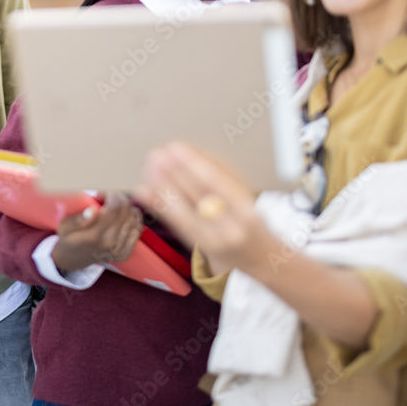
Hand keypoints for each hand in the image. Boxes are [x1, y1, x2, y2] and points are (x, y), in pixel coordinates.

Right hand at [50, 193, 143, 272]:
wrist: (73, 259)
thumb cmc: (68, 238)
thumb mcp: (64, 227)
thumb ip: (77, 219)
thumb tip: (93, 210)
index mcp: (94, 235)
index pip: (114, 207)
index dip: (112, 194)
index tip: (103, 192)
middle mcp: (110, 243)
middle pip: (126, 210)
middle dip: (119, 197)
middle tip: (109, 196)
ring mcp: (119, 249)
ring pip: (134, 217)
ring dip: (127, 207)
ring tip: (115, 205)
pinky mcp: (126, 252)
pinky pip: (137, 228)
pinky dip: (133, 218)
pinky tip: (123, 215)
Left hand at [135, 141, 274, 275]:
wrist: (262, 259)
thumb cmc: (251, 218)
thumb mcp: (247, 197)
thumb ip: (222, 176)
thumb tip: (189, 153)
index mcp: (248, 211)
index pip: (219, 184)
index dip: (195, 165)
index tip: (176, 148)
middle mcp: (232, 229)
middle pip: (200, 198)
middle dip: (175, 175)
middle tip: (156, 155)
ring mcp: (216, 242)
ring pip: (185, 213)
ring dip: (163, 189)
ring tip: (148, 169)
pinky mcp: (202, 248)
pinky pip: (178, 225)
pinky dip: (160, 206)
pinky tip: (144, 191)